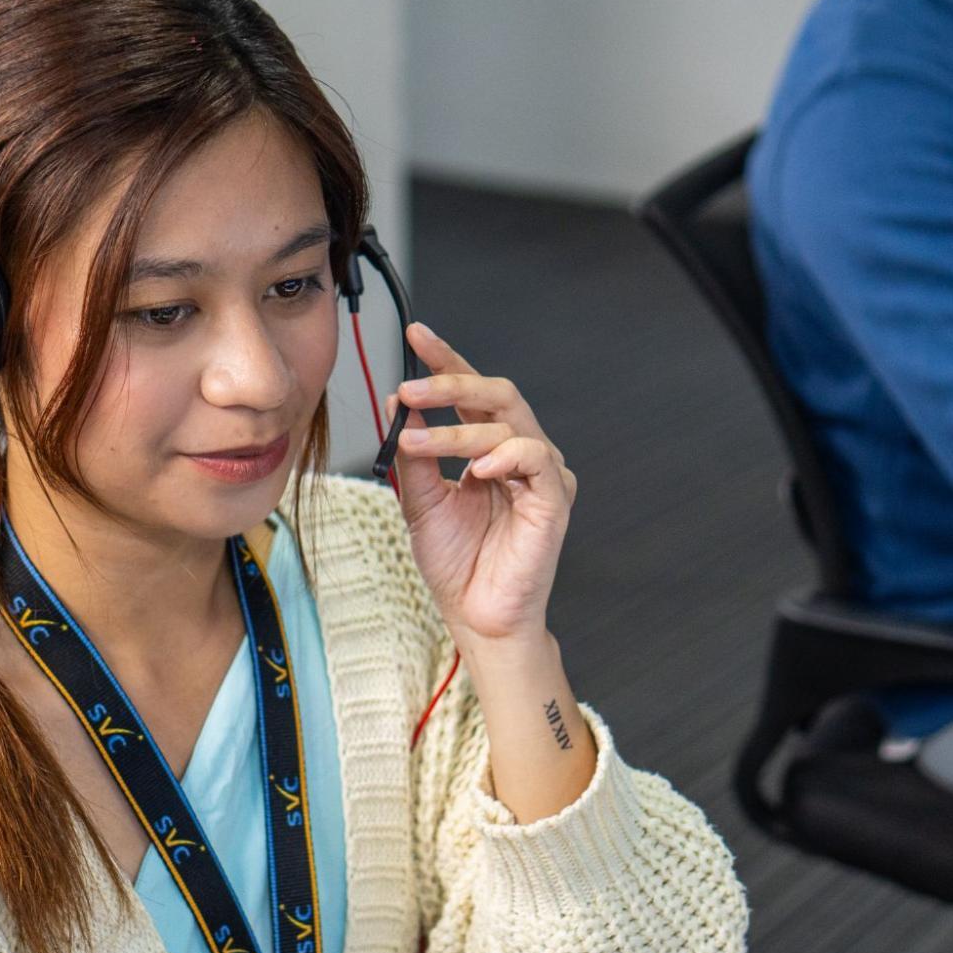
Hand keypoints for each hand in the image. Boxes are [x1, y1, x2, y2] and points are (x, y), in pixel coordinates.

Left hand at [390, 322, 577, 645]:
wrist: (477, 617)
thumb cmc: (456, 564)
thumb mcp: (420, 502)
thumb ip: (414, 455)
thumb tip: (397, 404)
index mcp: (489, 448)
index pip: (470, 392)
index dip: (446, 360)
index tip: (415, 335)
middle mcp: (519, 453)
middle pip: (495, 394)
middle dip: (450, 382)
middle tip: (409, 388)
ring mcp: (541, 474)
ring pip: (506, 423)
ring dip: (456, 428)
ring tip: (417, 440)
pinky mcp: (555, 498)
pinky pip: (535, 458)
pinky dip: (502, 456)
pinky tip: (474, 471)